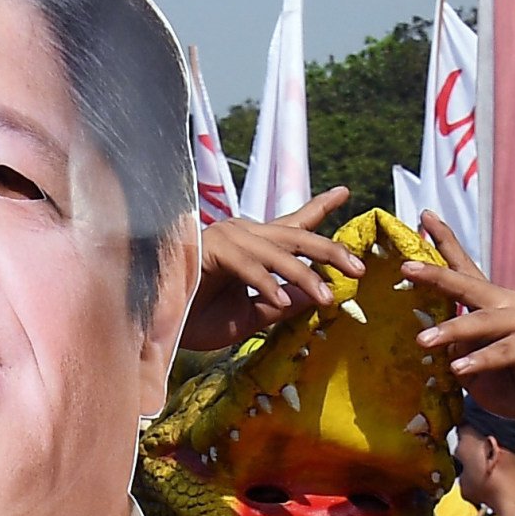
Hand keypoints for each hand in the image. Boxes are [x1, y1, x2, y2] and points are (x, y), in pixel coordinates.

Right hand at [182, 187, 354, 346]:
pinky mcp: (212, 249)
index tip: (344, 192)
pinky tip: (282, 301)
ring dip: (304, 276)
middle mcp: (244, 236)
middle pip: (296, 236)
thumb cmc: (195, 318)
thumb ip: (279, 306)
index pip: (293, 224)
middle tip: (358, 268)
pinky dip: (266, 284)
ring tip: (327, 298)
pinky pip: (249, 267)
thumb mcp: (247, 318)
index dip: (320, 208)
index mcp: (253, 248)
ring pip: (277, 252)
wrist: (155, 324)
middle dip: (330, 250)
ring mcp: (228, 238)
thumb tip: (314, 297)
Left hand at [403, 215, 514, 440]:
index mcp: (490, 303)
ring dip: (451, 330)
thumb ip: (458, 349)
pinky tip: (460, 367)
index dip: (445, 241)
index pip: (464, 267)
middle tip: (406, 268)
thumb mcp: (474, 367)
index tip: (424, 216)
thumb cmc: (512, 382)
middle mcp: (508, 304)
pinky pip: (503, 351)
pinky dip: (481, 359)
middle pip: (468, 284)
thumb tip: (442, 339)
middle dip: (437, 275)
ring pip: (482, 321)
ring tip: (423, 340)